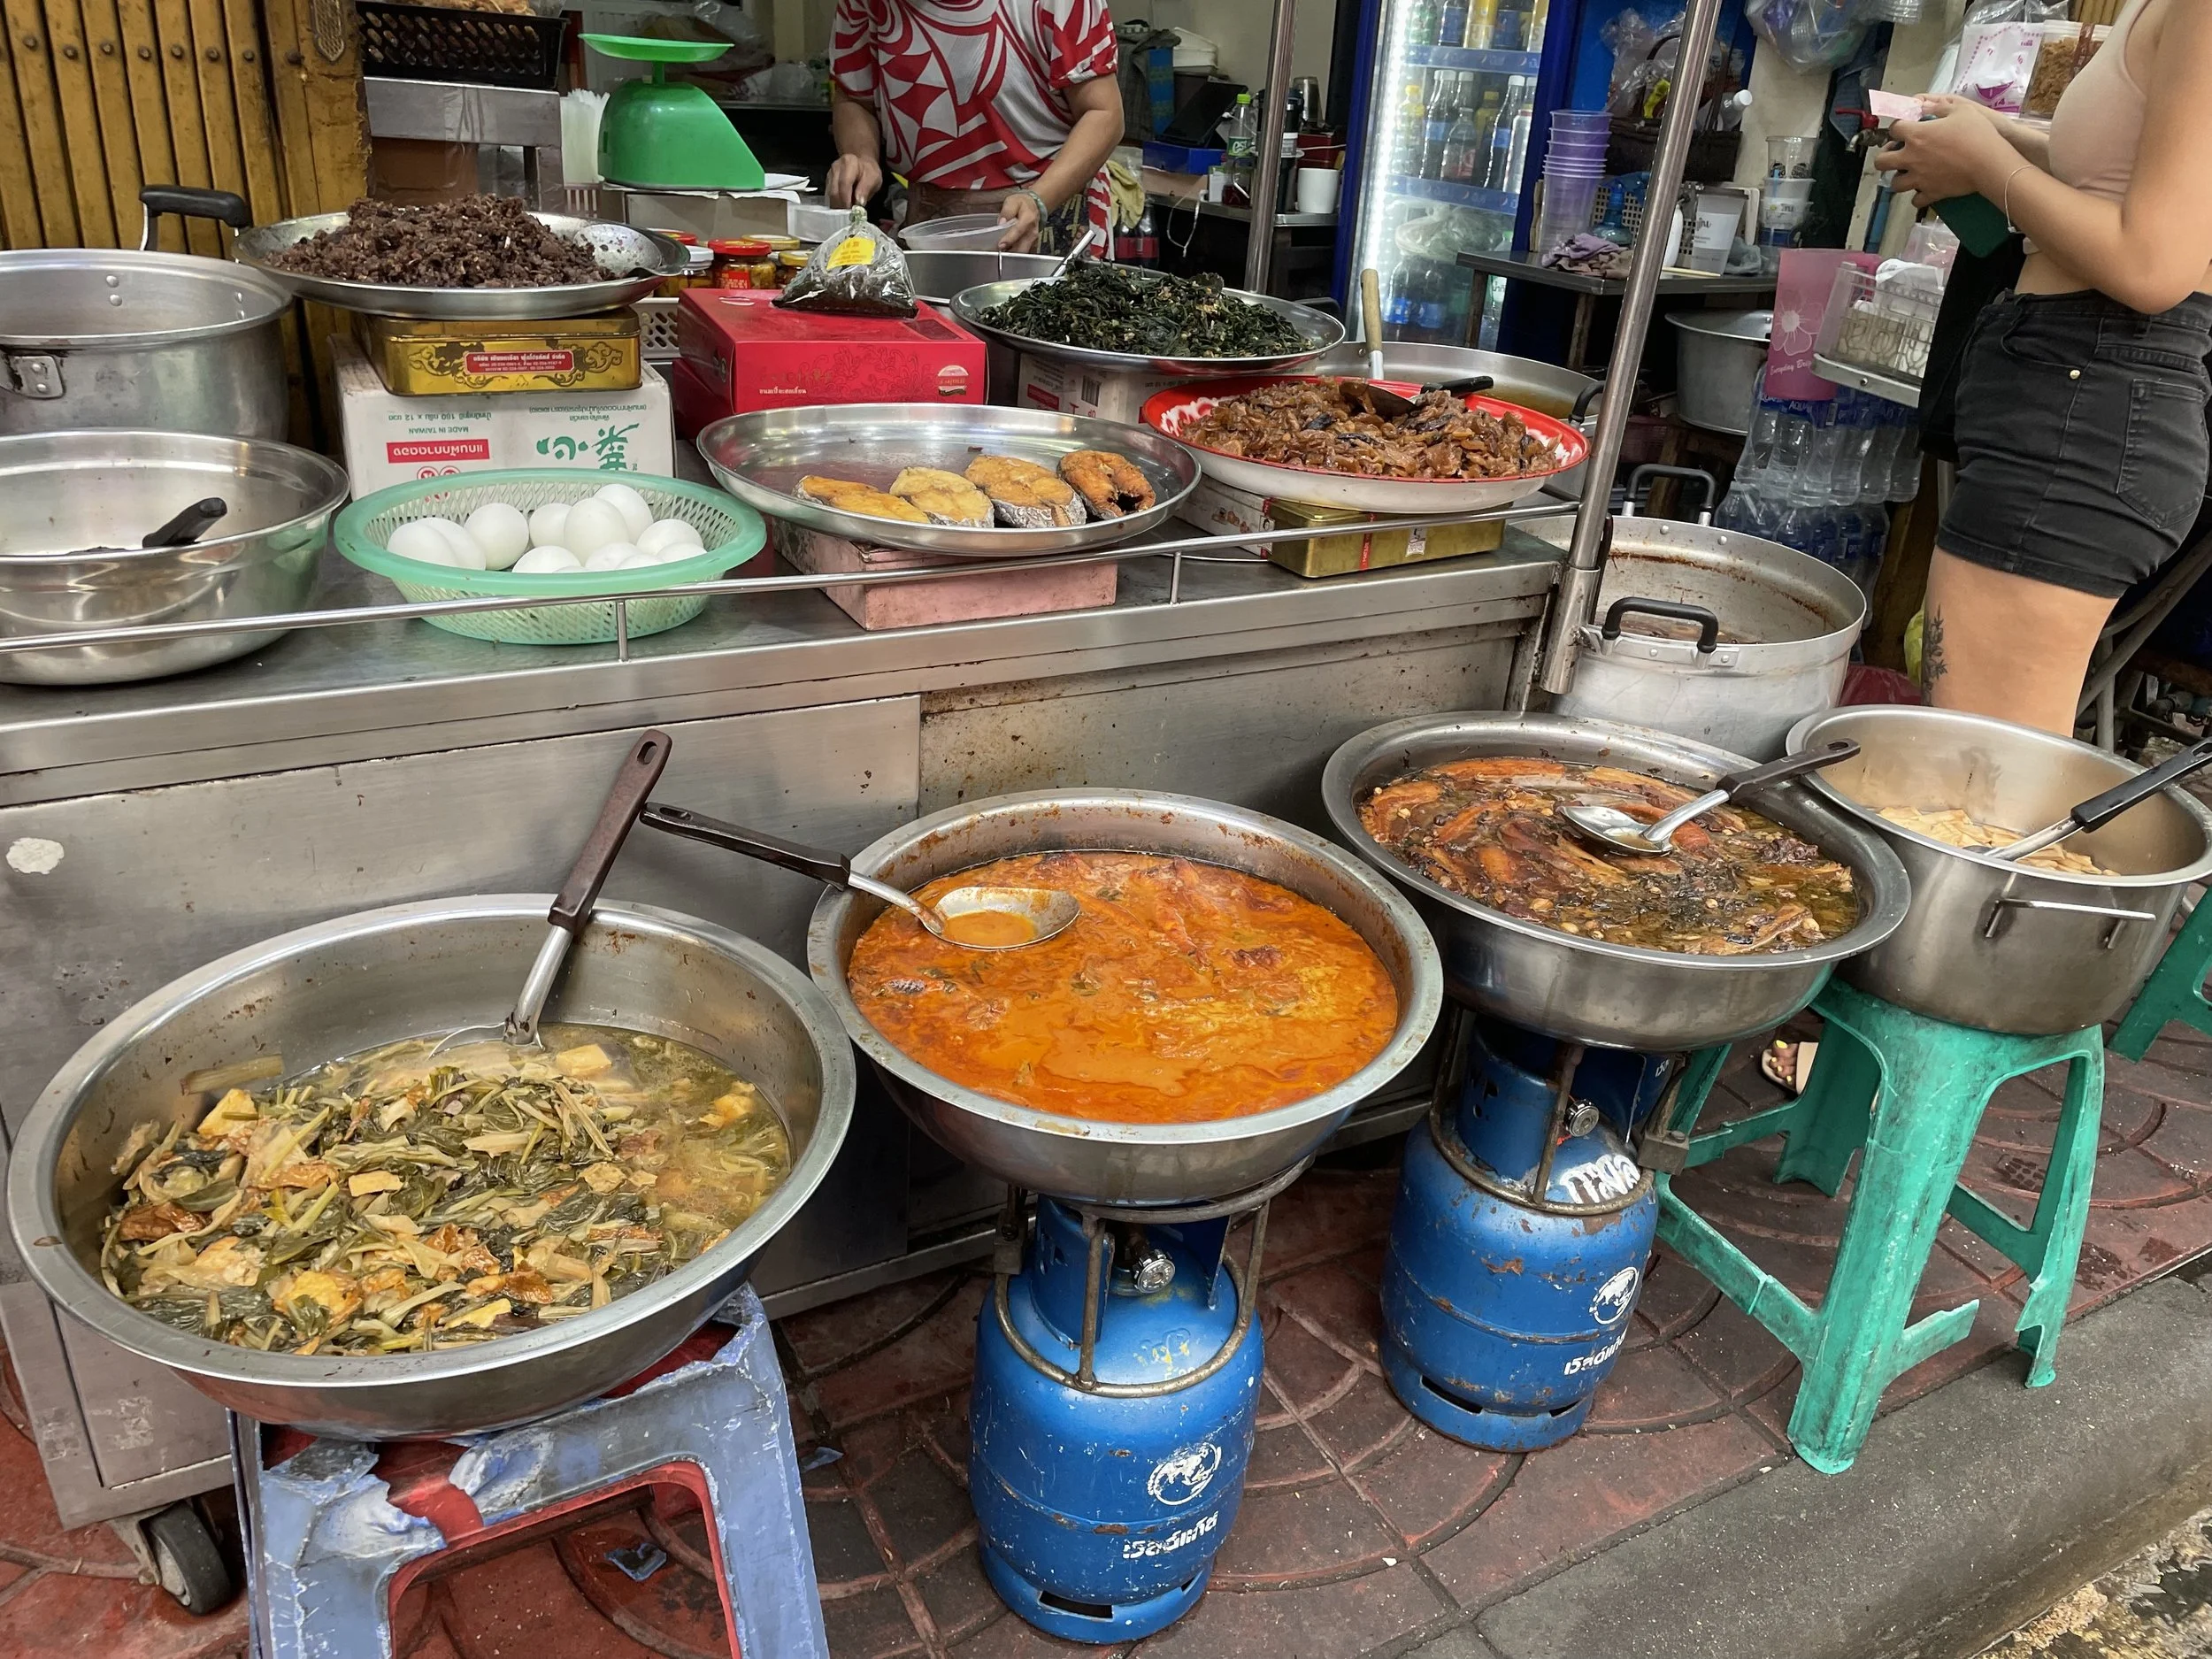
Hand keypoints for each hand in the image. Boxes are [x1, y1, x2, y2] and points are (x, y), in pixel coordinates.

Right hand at [826, 153, 881, 209]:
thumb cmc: (869, 172)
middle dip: (840, 206)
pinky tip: (842, 208)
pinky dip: (835, 203)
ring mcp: (830, 174)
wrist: (862, 164)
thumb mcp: (874, 178)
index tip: (851, 211)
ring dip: (837, 206)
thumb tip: (859, 202)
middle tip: (848, 216)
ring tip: (846, 213)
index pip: (844, 184)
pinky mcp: (827, 181)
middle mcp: (836, 167)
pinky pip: (828, 195)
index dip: (846, 200)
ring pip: (829, 195)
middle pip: (834, 191)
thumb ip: (866, 189)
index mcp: (849, 163)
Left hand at [997, 192, 1041, 251]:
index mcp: (1028, 219)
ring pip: (1021, 252)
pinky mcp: (1031, 244)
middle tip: (997, 251)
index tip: (1000, 244)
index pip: (1018, 231)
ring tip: (999, 252)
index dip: (1009, 239)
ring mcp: (1033, 239)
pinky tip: (1005, 250)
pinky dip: (1013, 253)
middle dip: (1009, 251)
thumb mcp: (1012, 201)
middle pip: (1021, 246)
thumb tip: (1002, 223)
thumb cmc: (1021, 204)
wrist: (1033, 206)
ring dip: (1010, 254)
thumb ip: (1007, 211)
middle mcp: (1032, 231)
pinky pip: (1022, 252)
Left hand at [1873, 98, 2017, 207]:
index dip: (1897, 127)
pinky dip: (1918, 196)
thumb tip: (1925, 105)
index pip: (1894, 129)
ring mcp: (1918, 178)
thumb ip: (1939, 106)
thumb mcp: (1961, 109)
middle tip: (1895, 154)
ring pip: (1894, 183)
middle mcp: (1911, 158)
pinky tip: (1924, 189)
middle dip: (1884, 156)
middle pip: (1881, 161)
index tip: (1904, 128)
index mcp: (1916, 135)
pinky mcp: (1930, 194)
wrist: (1989, 163)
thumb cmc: (1977, 133)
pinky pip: (1915, 201)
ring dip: (1899, 177)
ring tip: (1908, 172)